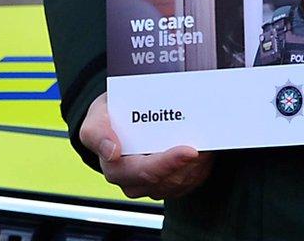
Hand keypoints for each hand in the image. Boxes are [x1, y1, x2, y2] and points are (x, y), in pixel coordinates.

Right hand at [80, 93, 212, 199]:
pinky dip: (200, 168)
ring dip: (197, 165)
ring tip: (208, 144)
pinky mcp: (169, 186)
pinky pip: (189, 183)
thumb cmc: (109, 118)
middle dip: (189, 163)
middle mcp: (134, 183)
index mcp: (116, 168)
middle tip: (205, 146)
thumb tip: (112, 151)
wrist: (119, 118)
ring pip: (182, 182)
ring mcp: (153, 186)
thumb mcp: (95, 117)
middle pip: (168, 180)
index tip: (189, 150)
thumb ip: (97, 132)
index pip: (144, 171)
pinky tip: (205, 152)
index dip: (168, 163)